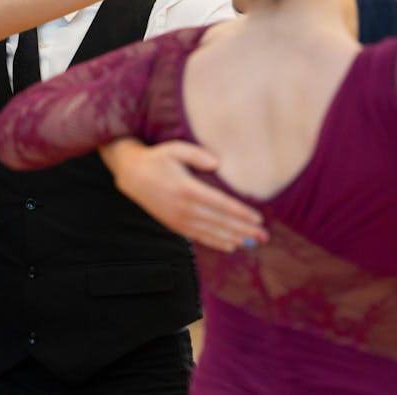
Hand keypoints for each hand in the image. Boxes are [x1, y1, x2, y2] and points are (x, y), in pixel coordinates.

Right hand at [101, 137, 266, 251]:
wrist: (132, 175)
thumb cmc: (158, 159)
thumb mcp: (175, 148)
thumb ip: (197, 154)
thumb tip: (218, 163)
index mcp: (187, 189)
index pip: (221, 204)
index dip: (241, 213)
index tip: (258, 218)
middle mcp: (184, 208)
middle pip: (220, 222)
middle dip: (244, 229)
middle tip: (264, 236)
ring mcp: (179, 219)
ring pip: (212, 233)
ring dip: (234, 238)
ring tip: (253, 242)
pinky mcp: (175, 225)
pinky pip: (199, 237)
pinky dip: (216, 242)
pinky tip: (231, 246)